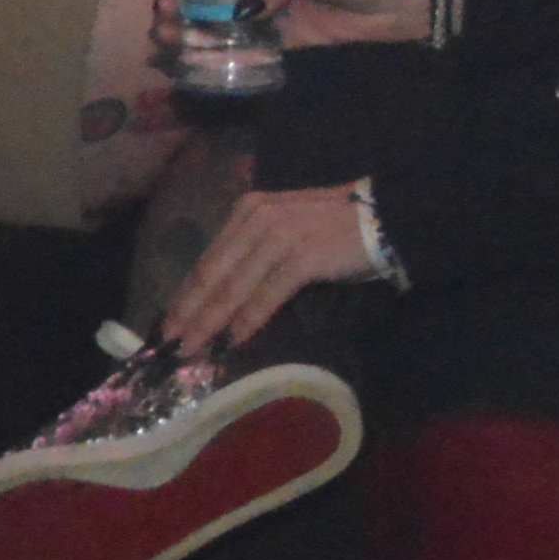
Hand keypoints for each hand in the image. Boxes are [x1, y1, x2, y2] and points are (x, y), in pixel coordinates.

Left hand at [158, 173, 392, 358]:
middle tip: (169, 345)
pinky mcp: (303, 255)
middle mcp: (256, 218)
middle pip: (213, 274)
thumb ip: (254, 253)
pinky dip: (248, 320)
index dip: (186, 294)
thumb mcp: (285, 230)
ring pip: (234, 287)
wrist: (390, 216)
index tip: (168, 323)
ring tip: (192, 349)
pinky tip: (234, 340)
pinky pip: (267, 294)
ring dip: (210, 322)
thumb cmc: (336, 228)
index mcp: (248, 211)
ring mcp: (279, 235)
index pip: (209, 259)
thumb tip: (223, 296)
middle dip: (189, 313)